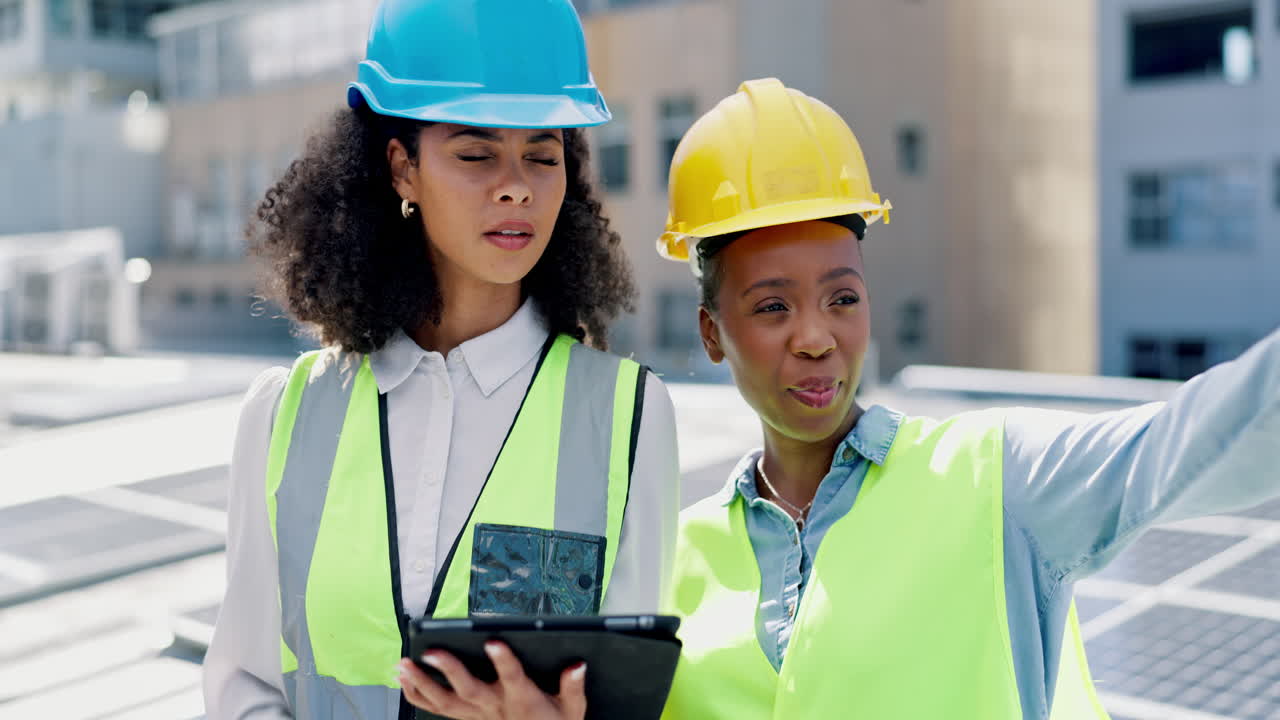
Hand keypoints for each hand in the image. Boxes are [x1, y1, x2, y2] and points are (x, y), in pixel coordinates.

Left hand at [398, 640, 586, 719]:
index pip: (513, 678)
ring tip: (404, 664)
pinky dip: (418, 695)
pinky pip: (437, 709)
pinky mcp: (467, 717)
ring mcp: (477, 714)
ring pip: (445, 701)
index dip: (503, 661)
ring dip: (422, 683)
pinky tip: (404, 680)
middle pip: (468, 690)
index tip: (494, 642)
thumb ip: (574, 686)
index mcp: (521, 699)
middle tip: (431, 652)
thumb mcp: (573, 709)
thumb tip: (577, 665)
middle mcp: (495, 707)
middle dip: (448, 671)